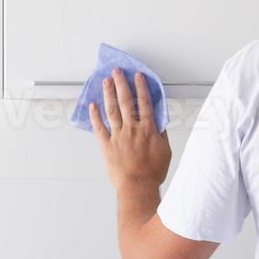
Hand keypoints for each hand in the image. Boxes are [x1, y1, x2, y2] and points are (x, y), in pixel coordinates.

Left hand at [89, 69, 171, 190]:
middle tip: (118, 72)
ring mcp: (118, 135)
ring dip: (109, 94)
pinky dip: (95, 116)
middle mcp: (132, 128)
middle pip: (126, 101)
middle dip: (122, 84)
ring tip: (106, 81)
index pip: (144, 103)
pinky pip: (99, 127)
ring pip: (112, 110)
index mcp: (148, 129)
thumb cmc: (153, 172)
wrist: (137, 186)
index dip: (141, 88)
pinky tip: (93, 106)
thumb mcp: (165, 150)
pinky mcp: (107, 145)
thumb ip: (161, 134)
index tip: (138, 76)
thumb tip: (159, 121)